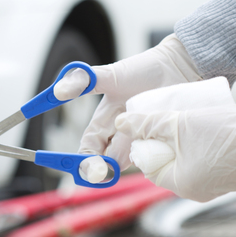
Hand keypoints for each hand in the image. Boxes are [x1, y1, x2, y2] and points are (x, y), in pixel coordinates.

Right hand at [78, 35, 200, 168]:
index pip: (88, 149)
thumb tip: (58, 91)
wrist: (178, 67)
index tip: (87, 165)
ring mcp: (140, 139)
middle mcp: (120, 134)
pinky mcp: (159, 142)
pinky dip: (151, 157)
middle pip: (106, 160)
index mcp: (103, 122)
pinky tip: (153, 149)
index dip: (83, 160)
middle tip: (102, 168)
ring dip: (125, 161)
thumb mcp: (110, 75)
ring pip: (128, 161)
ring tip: (130, 150)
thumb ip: (84, 81)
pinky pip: (152, 158)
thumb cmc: (143, 69)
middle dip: (101, 168)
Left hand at [117, 97, 235, 201]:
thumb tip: (121, 122)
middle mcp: (201, 193)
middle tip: (172, 121)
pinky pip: (213, 163)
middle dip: (168, 145)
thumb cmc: (225, 131)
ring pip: (193, 163)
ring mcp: (222, 187)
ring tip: (192, 122)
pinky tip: (212, 130)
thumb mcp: (180, 123)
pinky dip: (208, 149)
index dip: (148, 146)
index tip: (152, 127)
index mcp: (183, 185)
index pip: (152, 169)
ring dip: (188, 145)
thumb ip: (148, 123)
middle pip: (172, 166)